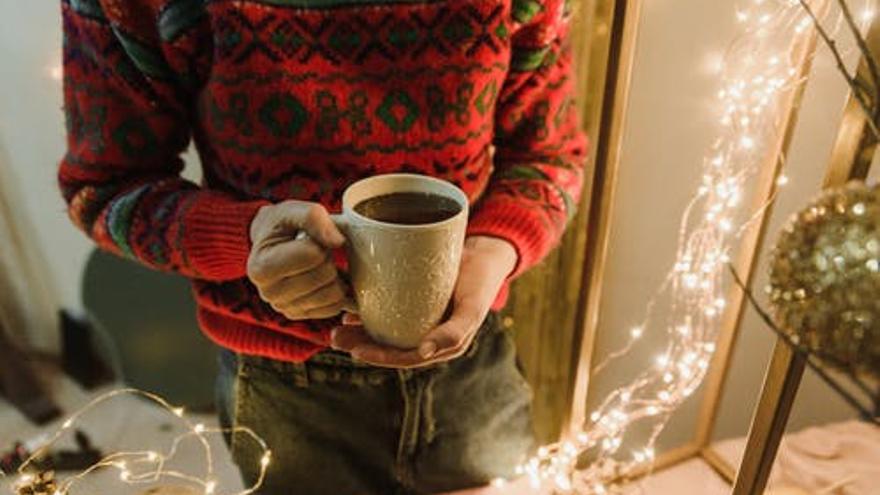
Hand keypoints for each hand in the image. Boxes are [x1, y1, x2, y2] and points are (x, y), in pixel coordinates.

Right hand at [247, 200, 350, 319]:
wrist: (269, 244)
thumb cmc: (280, 226)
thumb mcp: (291, 210)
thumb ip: (312, 217)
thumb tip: (337, 241)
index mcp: (263, 267)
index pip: (313, 255)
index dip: (319, 242)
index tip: (307, 239)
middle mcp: (270, 294)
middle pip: (324, 275)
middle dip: (327, 258)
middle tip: (314, 251)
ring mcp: (285, 308)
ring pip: (333, 294)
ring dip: (333, 275)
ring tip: (317, 265)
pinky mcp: (301, 315)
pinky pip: (335, 307)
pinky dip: (336, 291)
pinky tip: (323, 279)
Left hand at [331, 236, 517, 367]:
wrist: (484, 256)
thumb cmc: (480, 283)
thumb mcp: (472, 308)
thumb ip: (454, 332)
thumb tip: (423, 352)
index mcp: (442, 345)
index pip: (405, 357)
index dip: (379, 357)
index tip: (355, 350)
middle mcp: (428, 336)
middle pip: (390, 346)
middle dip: (360, 344)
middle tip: (334, 336)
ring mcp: (419, 320)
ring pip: (385, 331)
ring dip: (359, 331)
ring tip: (335, 326)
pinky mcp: (414, 303)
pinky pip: (388, 313)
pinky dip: (368, 313)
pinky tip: (349, 308)